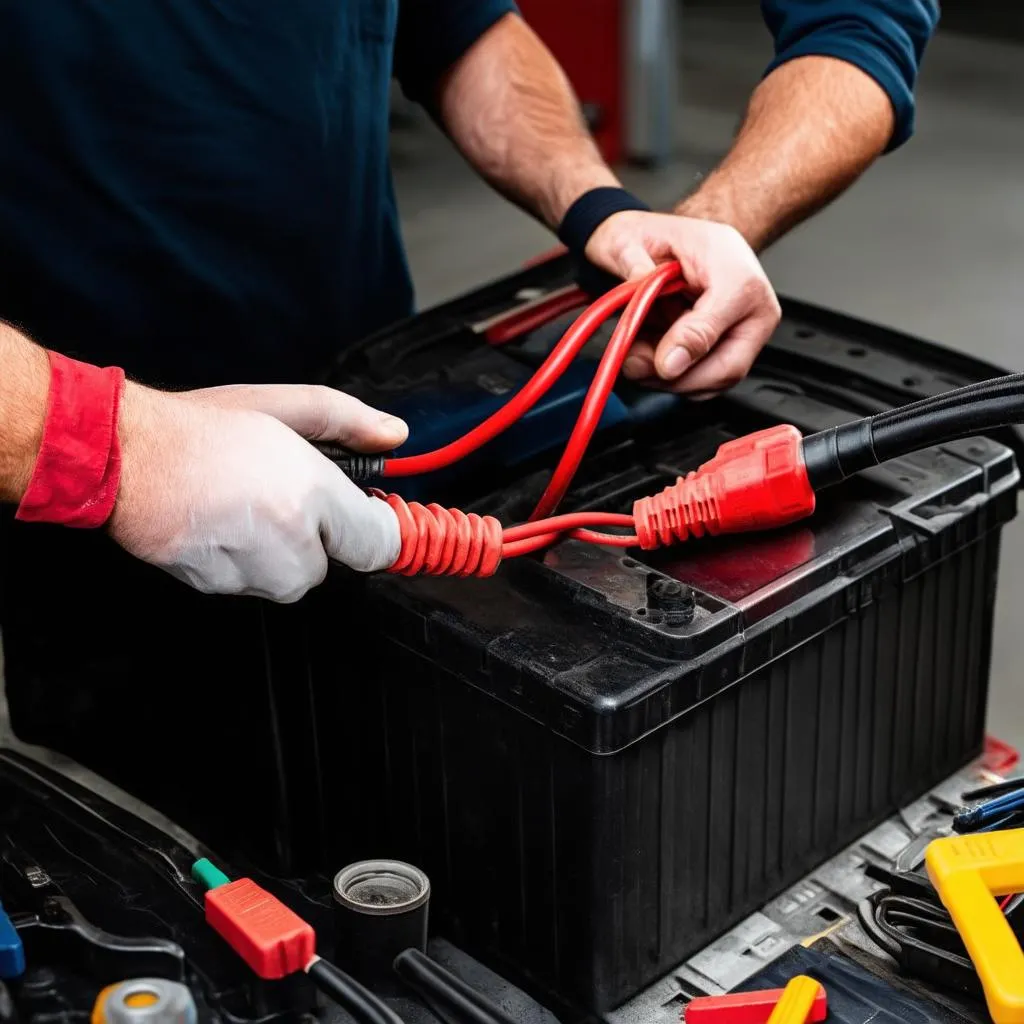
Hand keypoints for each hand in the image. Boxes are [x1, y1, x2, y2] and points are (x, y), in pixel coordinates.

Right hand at [108, 383, 407, 602]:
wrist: (125, 458)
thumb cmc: (201, 431)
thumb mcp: (283, 406)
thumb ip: (348, 422)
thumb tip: (394, 435)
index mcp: (312, 496)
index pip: (378, 545)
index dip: (371, 527)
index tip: (364, 517)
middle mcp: (288, 543)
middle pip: (328, 563)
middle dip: (312, 534)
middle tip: (279, 494)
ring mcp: (253, 572)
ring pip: (288, 578)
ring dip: (276, 552)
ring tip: (244, 507)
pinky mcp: (222, 589)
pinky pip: (251, 584)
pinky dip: (243, 563)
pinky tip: (221, 525)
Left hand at [584, 212, 780, 395]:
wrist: (668, 238)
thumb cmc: (657, 235)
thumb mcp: (631, 239)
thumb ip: (634, 270)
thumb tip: (637, 309)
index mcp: (735, 272)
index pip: (717, 323)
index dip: (686, 348)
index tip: (662, 364)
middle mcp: (752, 306)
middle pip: (727, 367)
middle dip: (676, 378)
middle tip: (638, 366)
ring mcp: (745, 331)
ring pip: (713, 381)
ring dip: (669, 381)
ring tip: (636, 357)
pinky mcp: (731, 348)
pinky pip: (704, 380)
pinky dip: (673, 379)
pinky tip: (650, 358)